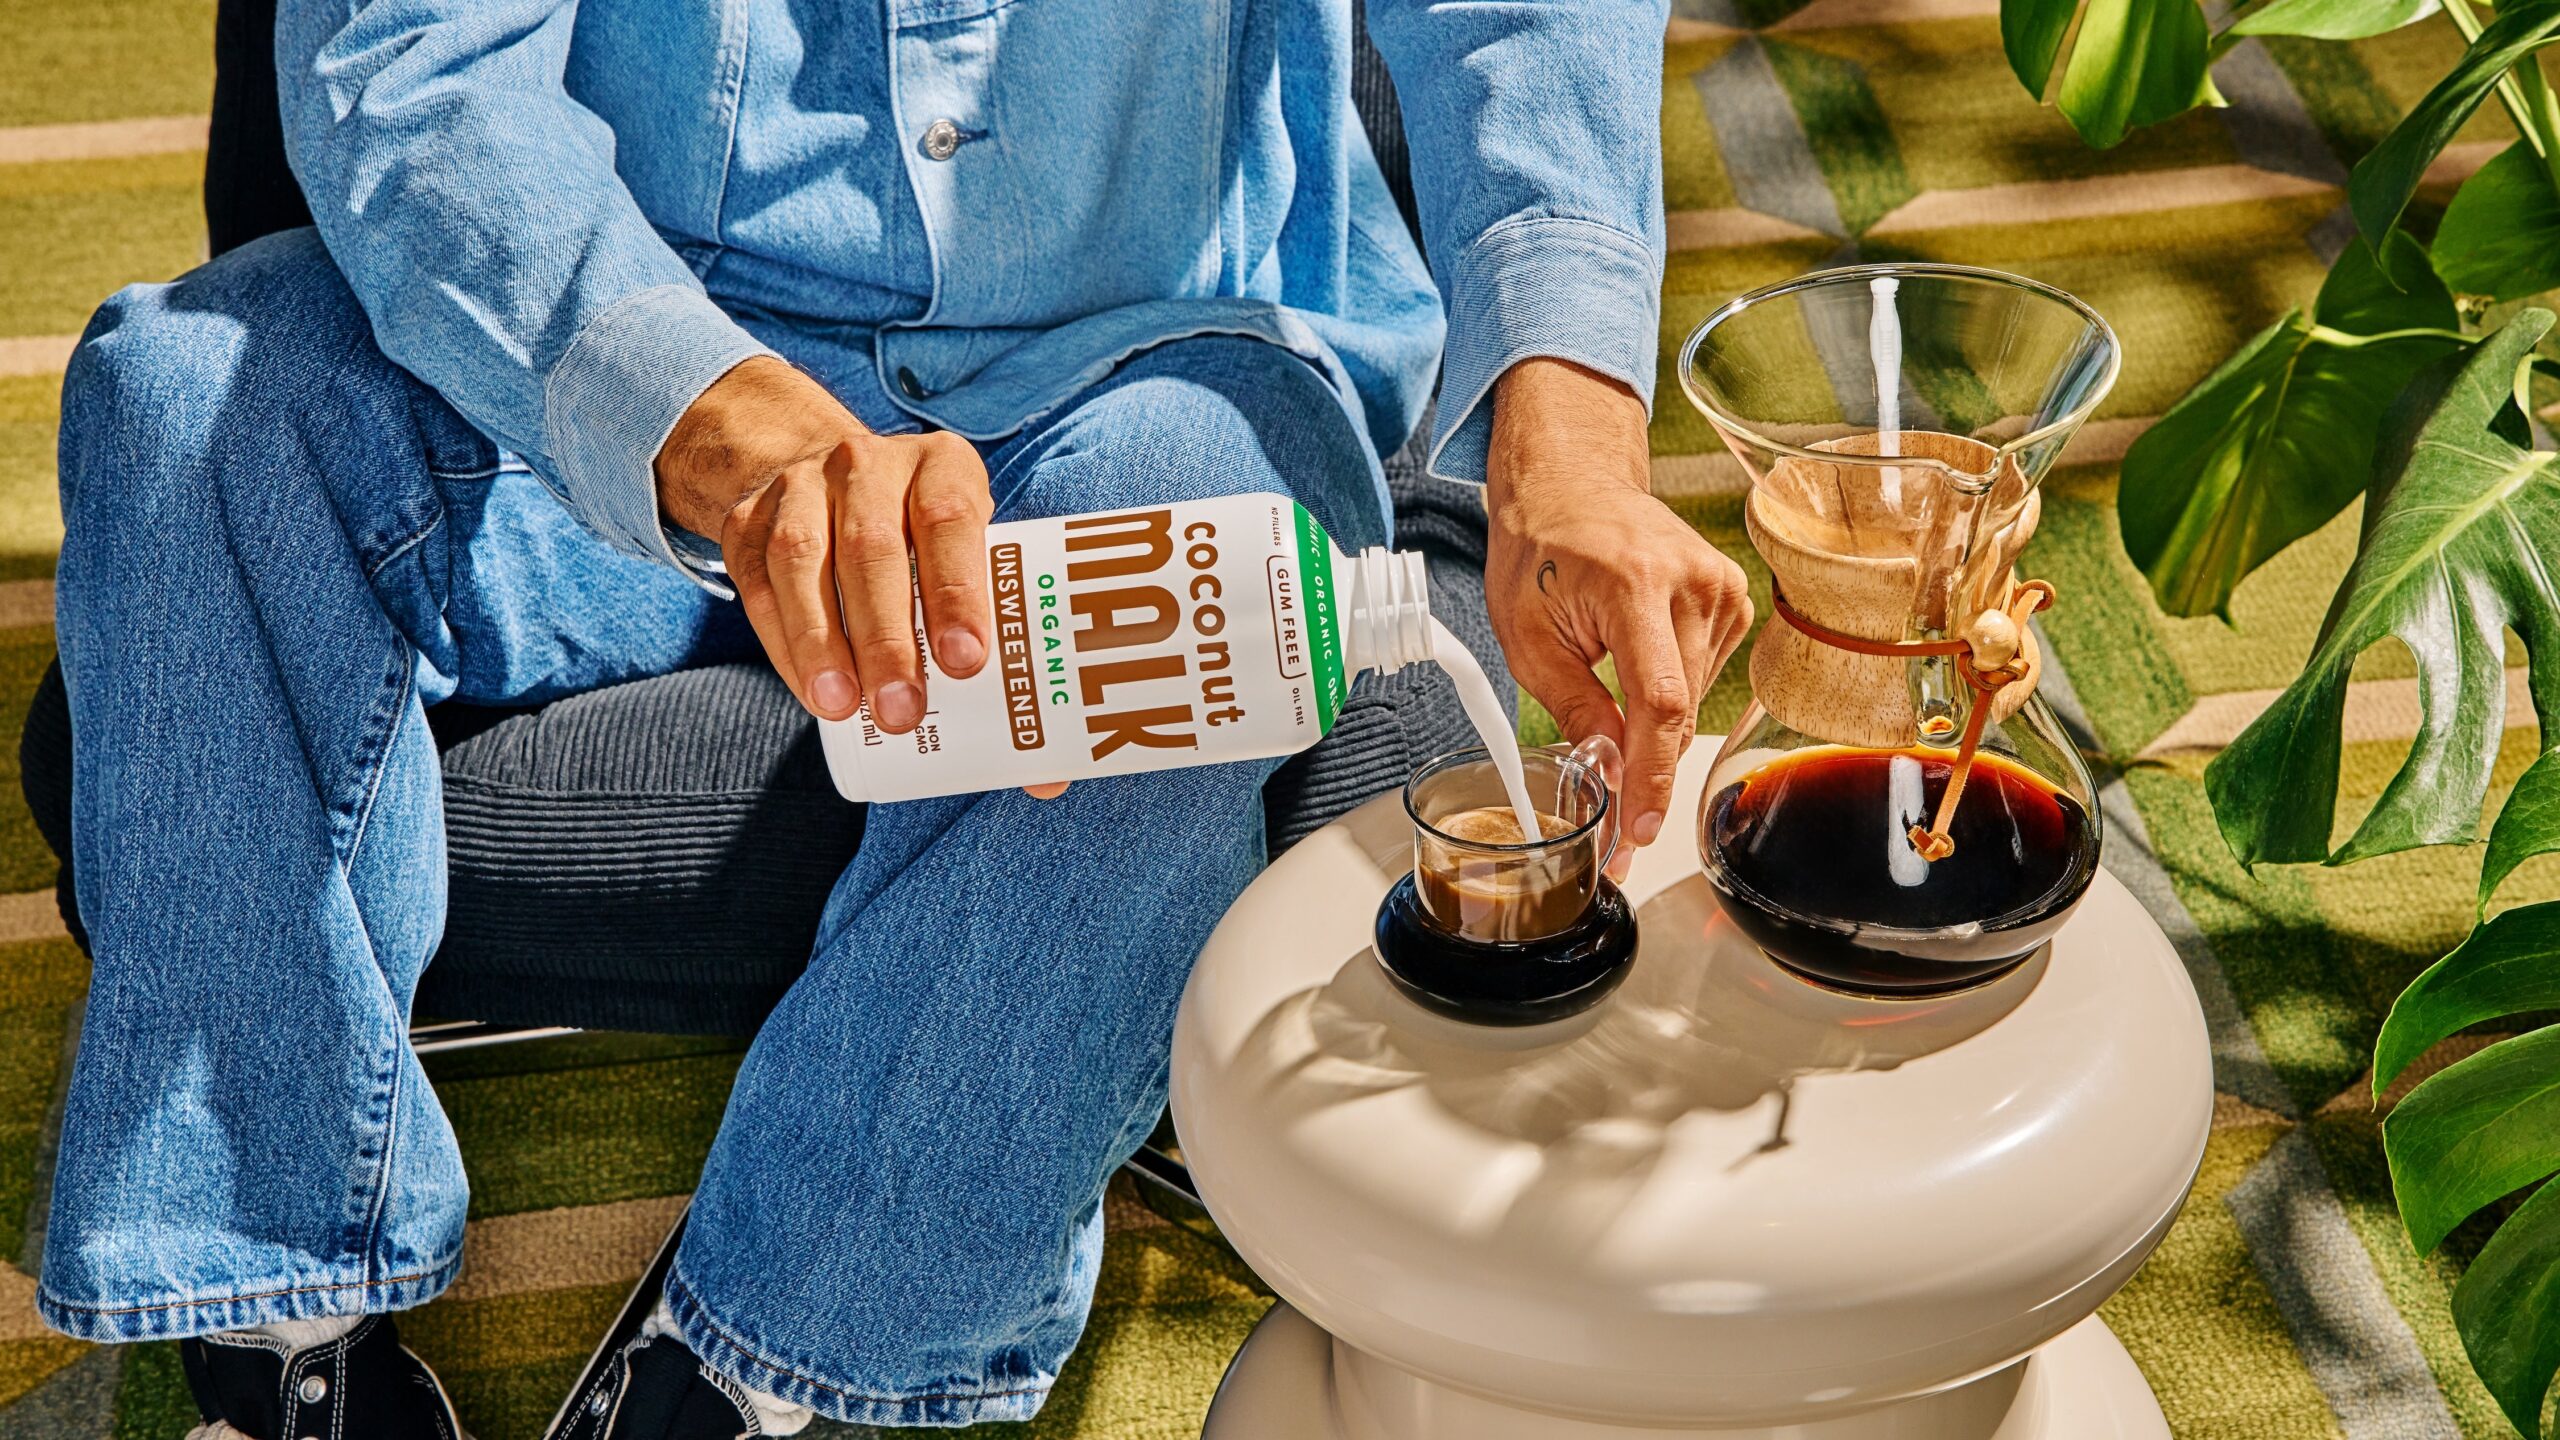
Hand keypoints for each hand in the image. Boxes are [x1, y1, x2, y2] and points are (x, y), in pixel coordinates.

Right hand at [656, 357, 990, 734]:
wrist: (822, 473)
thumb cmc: (922, 536)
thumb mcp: (968, 549)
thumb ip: (1000, 632)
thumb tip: (1046, 770)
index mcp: (940, 466)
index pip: (950, 519)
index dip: (958, 591)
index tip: (967, 662)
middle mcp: (867, 464)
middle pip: (873, 548)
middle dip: (887, 636)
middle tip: (903, 709)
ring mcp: (800, 487)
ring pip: (804, 561)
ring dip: (821, 642)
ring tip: (841, 708)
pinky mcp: (748, 521)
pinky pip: (758, 584)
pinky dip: (784, 643)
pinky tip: (810, 691)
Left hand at [1484, 357, 1752, 855]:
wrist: (1571, 483)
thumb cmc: (1540, 549)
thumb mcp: (1528, 637)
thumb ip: (1575, 707)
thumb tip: (1609, 774)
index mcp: (1636, 585)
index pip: (1661, 701)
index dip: (1651, 774)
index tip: (1637, 827)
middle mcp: (1693, 583)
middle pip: (1681, 710)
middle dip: (1645, 769)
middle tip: (1613, 819)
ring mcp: (1721, 587)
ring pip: (1693, 700)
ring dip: (1653, 726)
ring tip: (1607, 700)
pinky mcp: (1731, 597)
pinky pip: (1703, 675)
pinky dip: (1669, 693)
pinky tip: (1635, 667)